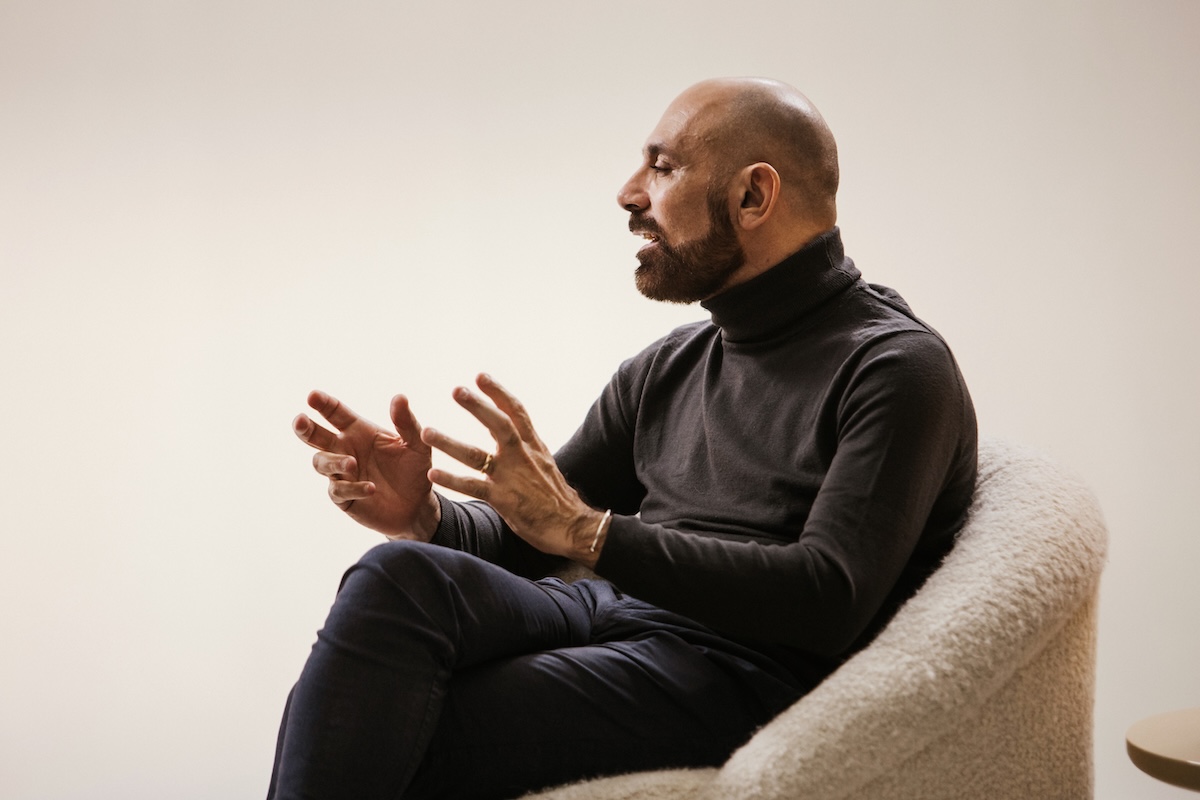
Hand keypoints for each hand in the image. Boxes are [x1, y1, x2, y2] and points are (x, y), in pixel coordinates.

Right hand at [293, 390, 439, 540]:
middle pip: (316, 436)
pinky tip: (371, 488)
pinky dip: (353, 488)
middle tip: (301, 421)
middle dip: (306, 428)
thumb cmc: (414, 469)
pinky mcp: (344, 497)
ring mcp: (341, 474)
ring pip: (321, 463)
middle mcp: (345, 449)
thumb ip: (406, 422)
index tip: (312, 396)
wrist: (418, 505)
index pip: (336, 413)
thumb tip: (399, 397)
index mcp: (359, 431)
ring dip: (333, 462)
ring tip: (352, 462)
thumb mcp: (416, 444)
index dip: (323, 404)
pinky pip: (339, 490)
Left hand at [421, 374, 606, 564]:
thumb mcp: (546, 465)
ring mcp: (512, 477)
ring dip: (450, 443)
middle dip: (477, 406)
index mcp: (534, 446)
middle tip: (457, 390)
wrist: (574, 527)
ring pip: (477, 455)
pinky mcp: (505, 500)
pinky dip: (453, 480)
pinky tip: (433, 473)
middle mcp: (522, 456)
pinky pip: (474, 487)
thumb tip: (521, 438)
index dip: (498, 393)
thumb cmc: (559, 499)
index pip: (516, 412)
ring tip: (427, 432)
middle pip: (499, 424)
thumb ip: (529, 451)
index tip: (481, 376)